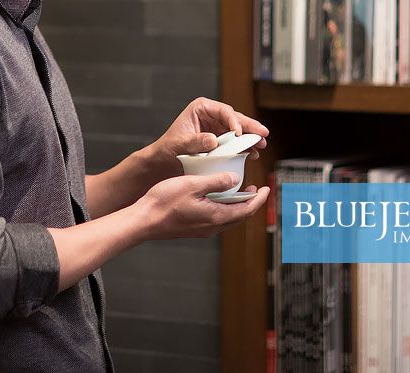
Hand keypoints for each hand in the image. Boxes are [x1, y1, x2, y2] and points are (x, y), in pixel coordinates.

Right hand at [136, 173, 269, 240]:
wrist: (143, 221)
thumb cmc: (164, 202)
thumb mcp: (192, 185)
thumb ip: (216, 181)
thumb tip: (234, 179)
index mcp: (216, 216)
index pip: (246, 209)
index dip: (259, 199)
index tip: (266, 188)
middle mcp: (212, 227)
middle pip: (239, 216)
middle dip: (250, 202)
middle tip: (256, 189)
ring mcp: (202, 230)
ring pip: (228, 218)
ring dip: (236, 205)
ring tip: (238, 190)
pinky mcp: (193, 229)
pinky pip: (216, 219)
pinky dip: (223, 208)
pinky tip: (216, 198)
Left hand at [148, 97, 269, 177]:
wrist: (164, 160)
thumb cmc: (168, 148)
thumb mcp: (180, 144)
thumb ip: (196, 141)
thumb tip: (213, 140)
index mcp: (201, 108)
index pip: (223, 111)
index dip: (234, 121)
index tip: (239, 134)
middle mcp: (211, 114)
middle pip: (235, 118)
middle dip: (250, 126)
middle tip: (263, 134)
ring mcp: (217, 126)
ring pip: (239, 129)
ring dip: (250, 137)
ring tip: (261, 145)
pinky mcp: (220, 139)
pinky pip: (235, 141)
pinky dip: (244, 147)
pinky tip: (252, 153)